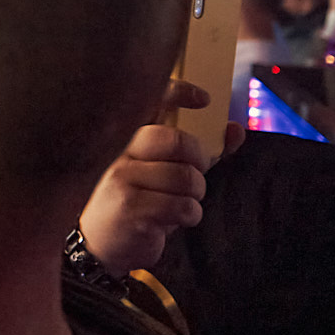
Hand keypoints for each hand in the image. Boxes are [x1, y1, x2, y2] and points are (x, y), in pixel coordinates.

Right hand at [77, 78, 240, 275]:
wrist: (97, 243)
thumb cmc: (134, 201)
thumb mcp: (159, 171)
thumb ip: (194, 150)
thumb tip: (236, 129)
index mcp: (125, 137)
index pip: (151, 100)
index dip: (180, 92)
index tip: (204, 100)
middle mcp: (119, 152)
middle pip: (177, 141)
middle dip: (199, 161)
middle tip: (194, 175)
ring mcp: (122, 178)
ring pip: (186, 177)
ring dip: (195, 195)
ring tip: (180, 202)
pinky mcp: (131, 207)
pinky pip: (184, 206)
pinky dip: (189, 215)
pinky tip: (173, 219)